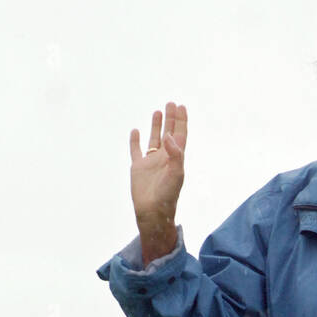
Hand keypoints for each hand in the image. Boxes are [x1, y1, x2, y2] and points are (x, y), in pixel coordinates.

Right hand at [129, 102, 187, 230]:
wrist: (153, 212)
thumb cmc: (167, 196)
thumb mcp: (176, 174)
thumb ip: (175, 154)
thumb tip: (169, 136)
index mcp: (175, 158)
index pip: (180, 135)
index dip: (181, 121)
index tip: (181, 106)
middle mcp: (164, 158)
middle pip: (169, 133)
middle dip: (171, 119)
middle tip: (171, 103)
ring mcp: (151, 162)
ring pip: (154, 139)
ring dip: (156, 125)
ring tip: (158, 111)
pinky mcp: (138, 167)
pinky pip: (136, 150)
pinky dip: (135, 140)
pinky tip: (136, 130)